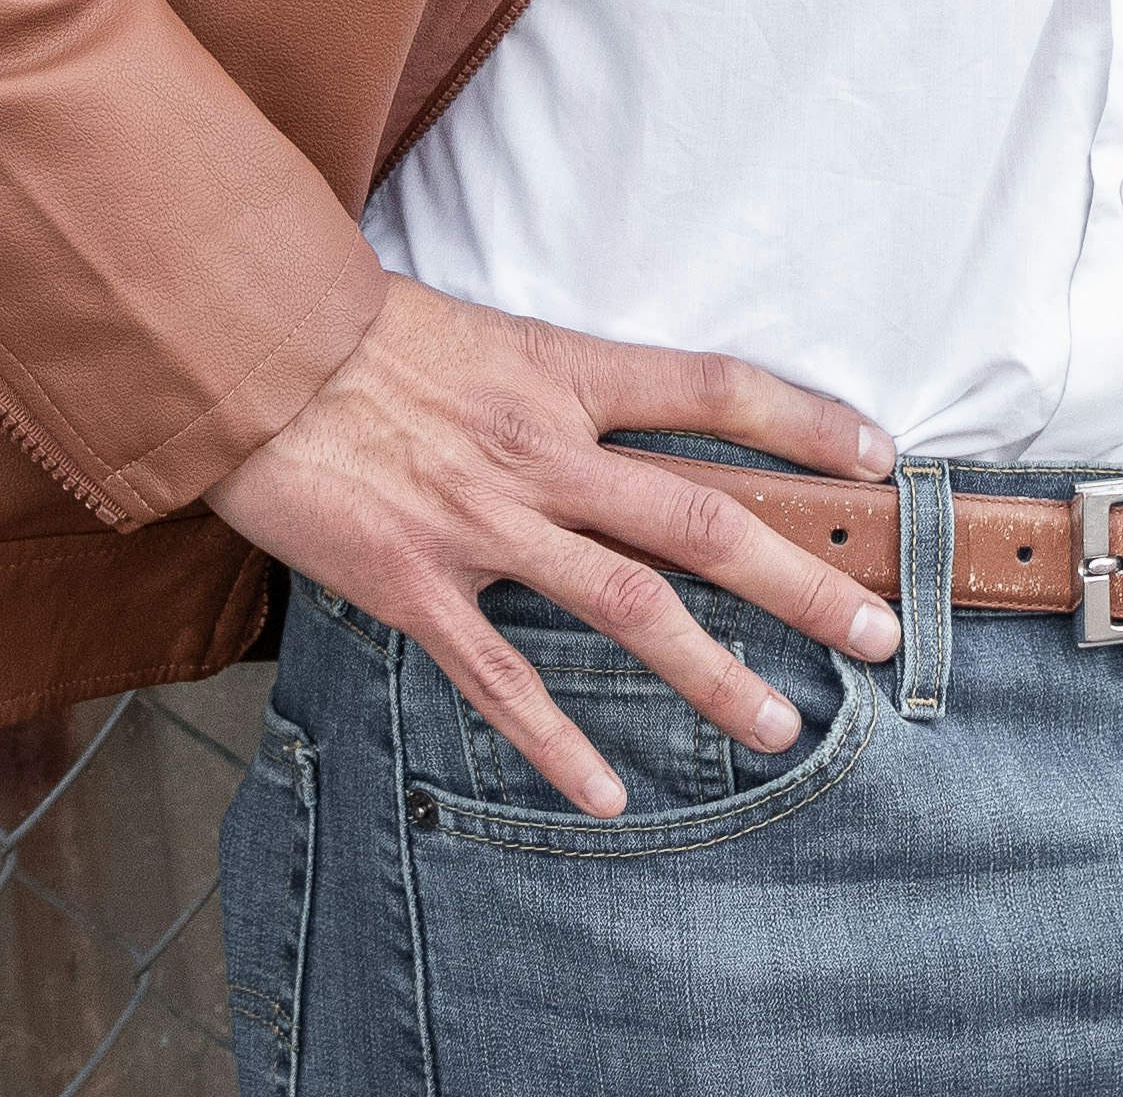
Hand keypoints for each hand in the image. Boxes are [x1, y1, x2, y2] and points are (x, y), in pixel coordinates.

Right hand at [207, 274, 901, 817]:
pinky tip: (607, 795)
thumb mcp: (477, 329)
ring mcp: (482, 523)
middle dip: (799, 579)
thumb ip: (547, 379)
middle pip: (702, 516)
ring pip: (627, 608)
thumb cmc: (353, 328)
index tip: (878, 452)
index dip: (802, 421)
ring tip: (777, 727)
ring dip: (711, 675)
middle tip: (877, 630)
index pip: (712, 389)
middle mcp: (541, 448)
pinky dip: (558, 745)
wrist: (244, 346)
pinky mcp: (416, 584)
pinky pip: (503, 681)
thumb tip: (609, 414)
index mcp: (560, 370)